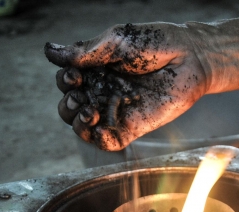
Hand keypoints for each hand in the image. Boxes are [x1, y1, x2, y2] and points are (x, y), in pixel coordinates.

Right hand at [44, 22, 208, 150]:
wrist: (189, 58)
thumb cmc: (156, 43)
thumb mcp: (115, 41)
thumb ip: (84, 51)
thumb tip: (49, 51)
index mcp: (96, 70)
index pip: (67, 82)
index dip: (64, 81)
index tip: (75, 75)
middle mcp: (103, 91)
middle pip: (70, 107)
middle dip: (67, 104)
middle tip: (80, 95)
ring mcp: (116, 111)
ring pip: (84, 127)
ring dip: (78, 124)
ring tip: (88, 112)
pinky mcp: (132, 128)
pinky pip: (108, 142)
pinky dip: (98, 140)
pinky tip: (99, 130)